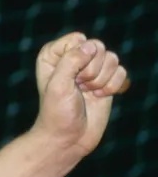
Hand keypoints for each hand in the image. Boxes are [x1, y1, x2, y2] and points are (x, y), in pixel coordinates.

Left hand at [32, 31, 128, 156]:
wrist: (68, 137)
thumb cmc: (57, 112)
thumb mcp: (58, 85)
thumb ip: (71, 61)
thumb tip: (90, 46)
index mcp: (54, 55)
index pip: (78, 39)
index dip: (78, 58)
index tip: (67, 78)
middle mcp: (73, 58)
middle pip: (98, 47)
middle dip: (91, 71)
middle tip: (79, 87)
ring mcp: (91, 69)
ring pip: (112, 59)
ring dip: (101, 80)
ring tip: (87, 93)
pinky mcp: (107, 80)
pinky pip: (122, 72)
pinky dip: (113, 87)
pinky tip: (98, 97)